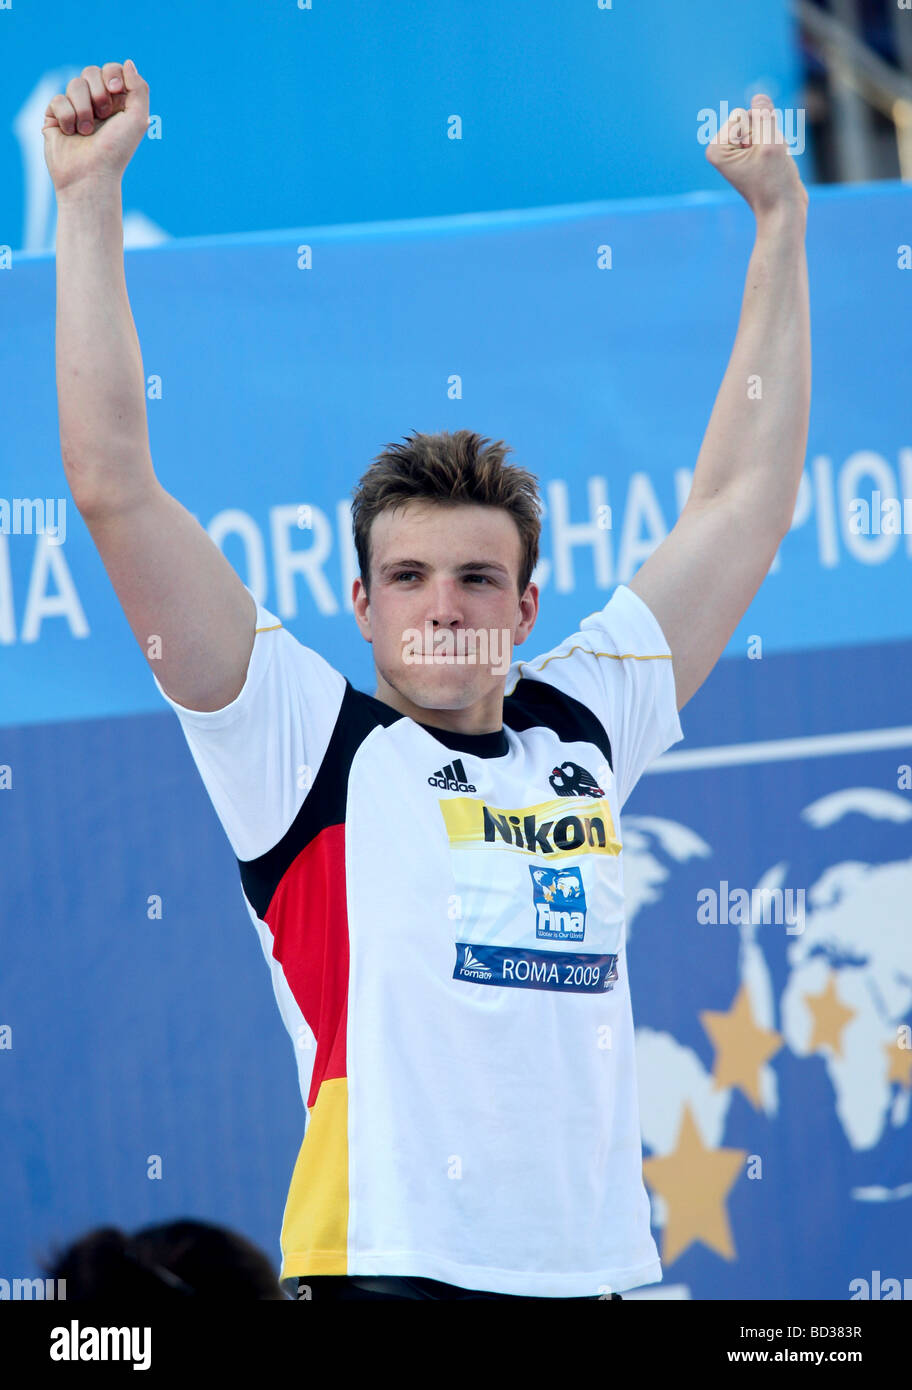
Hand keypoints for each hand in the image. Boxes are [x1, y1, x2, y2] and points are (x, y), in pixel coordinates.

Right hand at [42, 59, 148, 194]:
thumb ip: (139, 88)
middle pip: (90, 72)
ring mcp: (75, 109)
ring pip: (74, 84)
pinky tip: (71, 134)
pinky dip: (68, 117)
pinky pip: (57, 100)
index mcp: (117, 103)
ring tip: (87, 132)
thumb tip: (127, 62)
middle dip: (98, 92)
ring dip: (84, 109)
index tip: (115, 90)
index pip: (111, 70)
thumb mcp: (138, 119)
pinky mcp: (56, 117)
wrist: (91, 176)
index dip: (112, 75)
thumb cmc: (117, 151)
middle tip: (103, 116)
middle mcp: (96, 104)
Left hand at [706, 94, 807, 219]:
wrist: (783, 209)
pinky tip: (776, 162)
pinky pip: (769, 133)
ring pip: (763, 124)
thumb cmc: (775, 181)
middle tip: (767, 162)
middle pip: (752, 117)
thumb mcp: (771, 143)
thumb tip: (759, 97)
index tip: (759, 158)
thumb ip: (764, 115)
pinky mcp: (751, 154)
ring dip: (774, 139)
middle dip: (767, 134)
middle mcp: (723, 149)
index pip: (742, 114)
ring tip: (772, 163)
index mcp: (717, 148)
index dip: (759, 132)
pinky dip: (777, 145)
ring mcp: (737, 151)